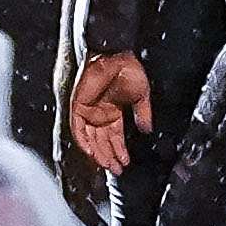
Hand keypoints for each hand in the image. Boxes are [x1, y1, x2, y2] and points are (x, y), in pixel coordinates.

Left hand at [64, 53, 150, 176]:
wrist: (116, 55)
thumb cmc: (129, 70)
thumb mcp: (142, 96)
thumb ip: (143, 114)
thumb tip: (147, 130)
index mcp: (112, 111)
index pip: (114, 137)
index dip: (119, 151)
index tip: (125, 163)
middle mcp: (99, 114)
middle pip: (102, 142)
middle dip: (109, 157)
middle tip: (116, 170)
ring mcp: (88, 111)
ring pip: (90, 139)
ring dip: (98, 153)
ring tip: (108, 165)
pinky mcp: (78, 106)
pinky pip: (77, 129)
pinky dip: (84, 142)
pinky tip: (92, 153)